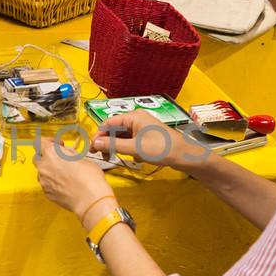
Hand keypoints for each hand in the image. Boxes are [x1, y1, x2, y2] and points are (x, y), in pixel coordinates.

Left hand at [35, 132, 115, 223]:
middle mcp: (44, 166)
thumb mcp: (81, 157)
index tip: (57, 144)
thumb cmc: (89, 177)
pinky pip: (46, 184)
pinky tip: (64, 183)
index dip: (48, 141)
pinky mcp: (46, 192)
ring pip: (41, 171)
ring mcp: (43, 181)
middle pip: (37, 156)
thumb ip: (68, 153)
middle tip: (59, 158)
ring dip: (49, 170)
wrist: (90, 199)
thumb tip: (65, 152)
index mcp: (51, 153)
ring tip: (63, 173)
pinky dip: (52, 182)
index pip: (39, 141)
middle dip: (46, 156)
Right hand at [92, 111, 210, 174]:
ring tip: (115, 158)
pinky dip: (129, 148)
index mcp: (133, 117)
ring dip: (118, 147)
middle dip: (108, 142)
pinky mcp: (147, 136)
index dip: (99, 135)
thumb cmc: (160, 149)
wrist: (183, 155)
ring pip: (123, 136)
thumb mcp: (134, 148)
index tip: (92, 148)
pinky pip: (131, 140)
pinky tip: (134, 158)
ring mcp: (142, 127)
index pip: (108, 123)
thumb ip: (113, 145)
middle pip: (115, 129)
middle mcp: (136, 119)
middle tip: (102, 156)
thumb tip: (94, 142)